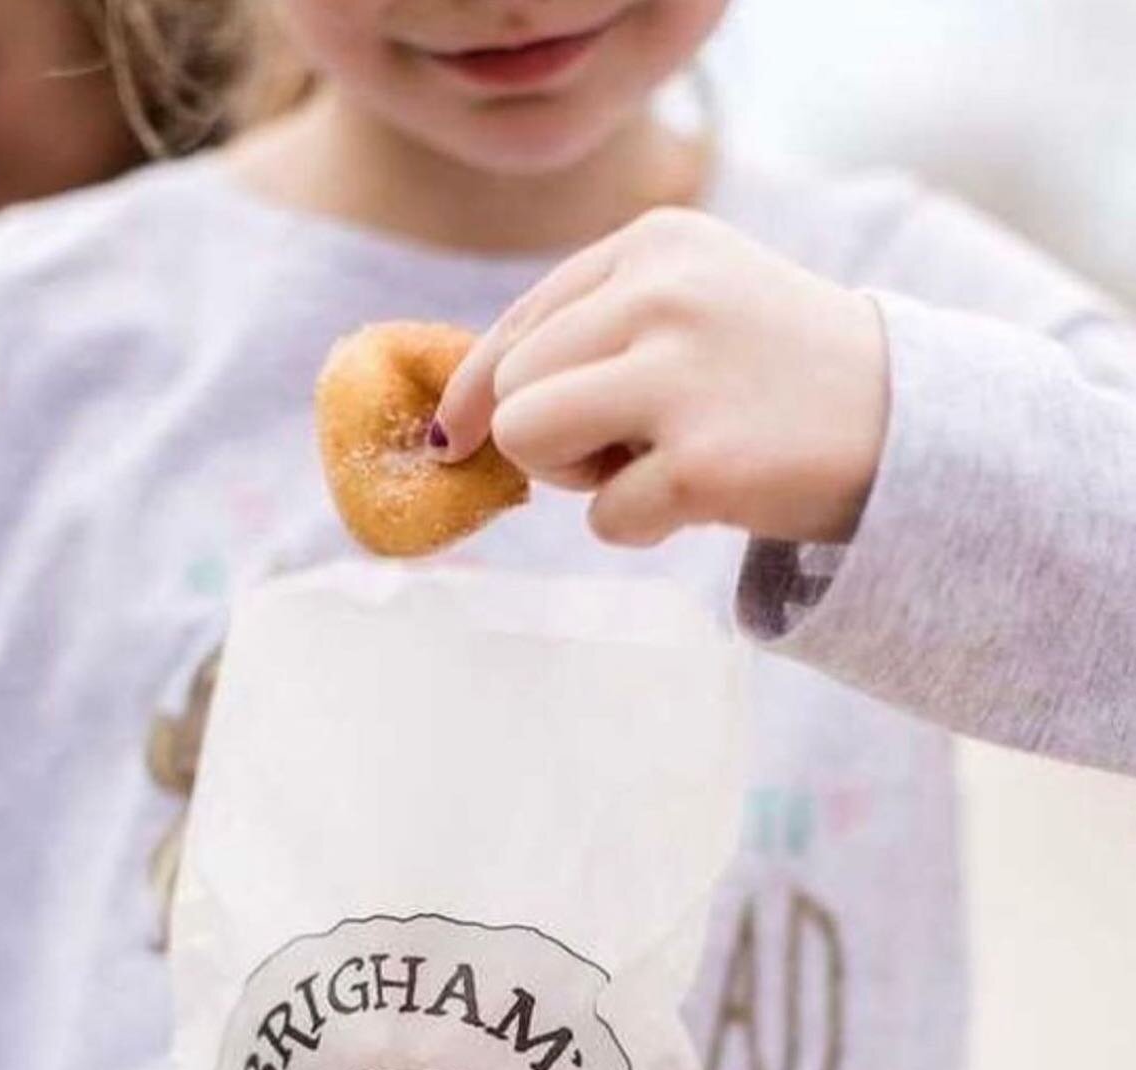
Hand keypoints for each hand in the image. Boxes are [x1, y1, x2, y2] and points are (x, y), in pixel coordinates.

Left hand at [433, 207, 888, 546]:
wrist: (913, 421)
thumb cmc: (782, 374)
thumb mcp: (694, 308)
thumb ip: (593, 333)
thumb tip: (472, 411)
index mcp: (656, 245)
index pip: (521, 320)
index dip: (478, 386)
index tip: (455, 433)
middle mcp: (664, 292)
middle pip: (515, 387)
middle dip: (549, 435)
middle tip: (628, 444)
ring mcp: (684, 374)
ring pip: (529, 438)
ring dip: (576, 476)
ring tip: (654, 463)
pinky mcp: (705, 460)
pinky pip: (603, 518)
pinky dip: (640, 524)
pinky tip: (705, 497)